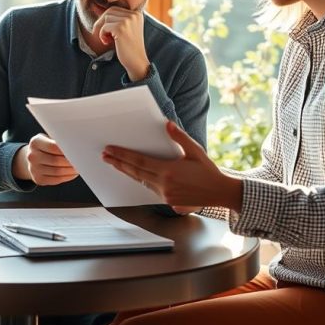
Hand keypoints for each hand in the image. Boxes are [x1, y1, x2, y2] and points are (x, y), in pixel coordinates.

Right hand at [12, 133, 78, 185]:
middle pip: (56, 160)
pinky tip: (73, 173)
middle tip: (81, 161)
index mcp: (35, 142)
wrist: (33, 158)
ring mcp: (34, 169)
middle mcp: (32, 156)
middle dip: (71, 161)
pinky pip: (56, 180)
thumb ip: (59, 140)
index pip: (53, 147)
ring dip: (71, 170)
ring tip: (80, 167)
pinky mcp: (38, 179)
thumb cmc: (46, 146)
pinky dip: (67, 177)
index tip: (78, 151)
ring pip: (57, 171)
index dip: (67, 150)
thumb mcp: (49, 138)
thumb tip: (78, 143)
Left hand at [92, 7, 150, 80]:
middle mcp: (133, 15)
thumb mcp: (126, 29)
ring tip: (107, 40)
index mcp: (137, 14)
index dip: (106, 19)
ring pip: (106, 18)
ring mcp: (127, 21)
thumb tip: (95, 8)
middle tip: (103, 35)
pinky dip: (102, 35)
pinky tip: (107, 42)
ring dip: (103, 30)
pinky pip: (104, 27)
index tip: (105, 31)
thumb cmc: (129, 47)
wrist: (137, 61)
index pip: (115, 9)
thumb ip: (117, 19)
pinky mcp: (120, 28)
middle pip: (109, 11)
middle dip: (102, 22)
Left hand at [102, 121, 242, 210]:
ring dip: (126, 171)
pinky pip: (149, 188)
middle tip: (105, 156)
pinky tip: (133, 173)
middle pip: (135, 172)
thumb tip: (167, 123)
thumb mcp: (196, 150)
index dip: (123, 155)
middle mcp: (164, 184)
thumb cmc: (208, 170)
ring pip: (140, 181)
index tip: (110, 150)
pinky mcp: (168, 200)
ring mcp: (165, 194)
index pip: (139, 161)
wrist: (220, 192)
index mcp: (169, 171)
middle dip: (118, 163)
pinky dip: (139, 179)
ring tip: (114, 163)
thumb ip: (180, 137)